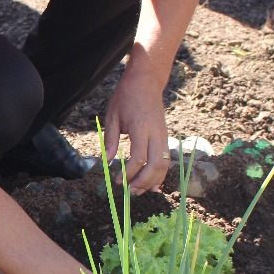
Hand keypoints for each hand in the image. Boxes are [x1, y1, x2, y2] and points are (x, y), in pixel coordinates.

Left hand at [103, 66, 169, 194]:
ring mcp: (164, 135)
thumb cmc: (126, 97)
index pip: (139, 158)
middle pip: (156, 164)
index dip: (129, 173)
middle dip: (144, 181)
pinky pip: (167, 159)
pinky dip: (161, 173)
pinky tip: (153, 183)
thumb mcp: (112, 116)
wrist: (146, 82)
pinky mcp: (165, 136)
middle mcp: (156, 133)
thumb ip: (110, 140)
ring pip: (165, 164)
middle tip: (130, 191)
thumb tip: (106, 161)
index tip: (118, 181)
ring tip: (140, 191)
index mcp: (141, 128)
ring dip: (154, 180)